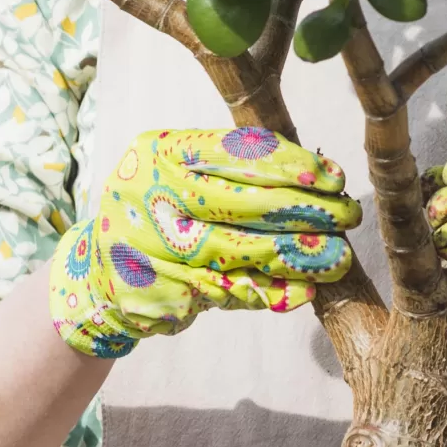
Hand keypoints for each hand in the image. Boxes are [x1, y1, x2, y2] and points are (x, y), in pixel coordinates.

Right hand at [49, 126, 361, 358]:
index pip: (236, 153)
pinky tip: (306, 291)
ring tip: (340, 257)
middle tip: (349, 216)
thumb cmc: (155, 213)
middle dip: (305, 210)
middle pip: (245, 202)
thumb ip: (231, 167)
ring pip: (243, 250)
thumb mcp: (175, 172)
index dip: (292, 165)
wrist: (98, 275)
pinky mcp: (167, 292)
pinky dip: (272, 293)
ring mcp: (156, 248)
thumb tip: (319, 175)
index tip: (333, 177)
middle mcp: (152, 197)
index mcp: (157, 153)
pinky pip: (232, 291)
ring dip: (298, 255)